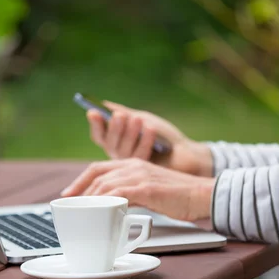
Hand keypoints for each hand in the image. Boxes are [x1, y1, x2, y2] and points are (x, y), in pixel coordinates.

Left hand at [61, 158, 215, 221]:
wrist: (202, 194)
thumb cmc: (178, 196)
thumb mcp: (149, 191)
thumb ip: (131, 194)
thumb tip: (114, 208)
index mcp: (132, 164)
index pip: (98, 168)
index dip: (80, 180)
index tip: (68, 194)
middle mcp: (133, 165)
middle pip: (96, 174)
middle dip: (78, 190)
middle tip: (68, 205)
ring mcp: (140, 175)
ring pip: (105, 184)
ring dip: (89, 199)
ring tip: (80, 212)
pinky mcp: (147, 188)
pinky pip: (119, 194)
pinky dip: (106, 202)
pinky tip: (99, 212)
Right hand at [87, 101, 212, 176]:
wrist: (185, 152)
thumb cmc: (163, 136)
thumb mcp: (142, 119)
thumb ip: (124, 114)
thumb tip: (104, 105)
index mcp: (115, 143)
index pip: (99, 135)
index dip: (96, 124)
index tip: (94, 112)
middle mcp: (119, 156)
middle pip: (109, 143)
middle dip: (115, 128)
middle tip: (120, 115)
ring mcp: (130, 167)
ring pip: (122, 151)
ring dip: (130, 133)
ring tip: (137, 118)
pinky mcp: (144, 173)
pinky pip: (140, 157)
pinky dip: (145, 140)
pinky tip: (151, 128)